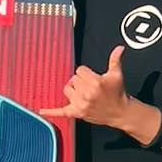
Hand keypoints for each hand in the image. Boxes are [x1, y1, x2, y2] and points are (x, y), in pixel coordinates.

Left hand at [44, 48, 160, 145]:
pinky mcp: (77, 113)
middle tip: (91, 87)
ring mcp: (81, 104)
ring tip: (84, 93)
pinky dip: (51, 112)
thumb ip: (115, 59)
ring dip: (73, 90)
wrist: (120, 113)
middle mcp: (87, 94)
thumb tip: (119, 48)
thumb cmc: (118, 93)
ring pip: (67, 90)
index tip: (94, 79)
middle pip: (73, 79)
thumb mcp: (117, 75)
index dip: (86, 73)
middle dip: (81, 81)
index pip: (80, 70)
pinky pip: (61, 111)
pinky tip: (41, 110)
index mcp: (96, 83)